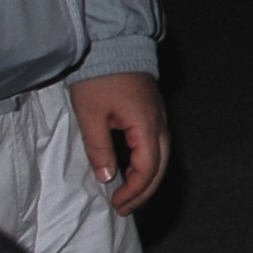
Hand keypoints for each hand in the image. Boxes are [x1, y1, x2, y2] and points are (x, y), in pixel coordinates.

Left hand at [71, 72, 170, 215]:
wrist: (111, 44)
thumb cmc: (99, 78)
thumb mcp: (91, 115)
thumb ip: (99, 148)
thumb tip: (107, 177)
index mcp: (146, 125)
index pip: (148, 169)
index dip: (134, 191)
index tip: (116, 204)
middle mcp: (159, 123)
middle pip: (160, 167)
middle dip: (143, 192)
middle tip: (124, 208)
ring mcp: (159, 117)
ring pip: (161, 157)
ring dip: (146, 179)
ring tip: (128, 195)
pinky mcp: (153, 113)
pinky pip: (156, 146)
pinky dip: (147, 164)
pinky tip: (132, 171)